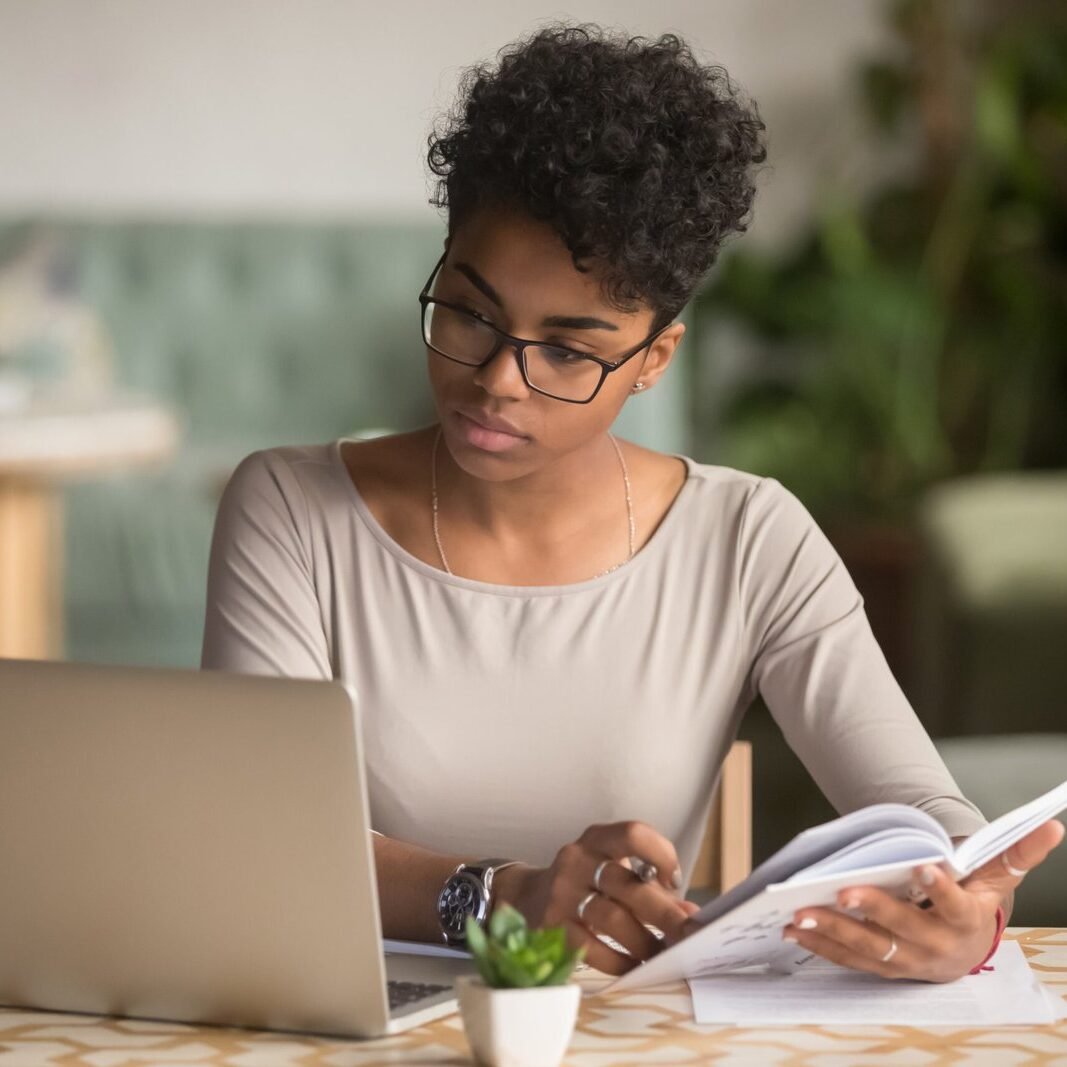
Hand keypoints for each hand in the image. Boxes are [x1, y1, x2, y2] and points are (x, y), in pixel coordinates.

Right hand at [492, 821, 698, 975]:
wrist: (526, 897)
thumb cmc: (584, 883)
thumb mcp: (612, 872)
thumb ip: (650, 887)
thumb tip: (690, 914)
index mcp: (596, 839)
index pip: (632, 834)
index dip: (660, 854)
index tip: (674, 881)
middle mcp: (577, 860)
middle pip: (627, 884)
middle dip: (664, 913)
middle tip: (688, 935)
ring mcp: (562, 893)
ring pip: (611, 919)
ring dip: (643, 941)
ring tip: (661, 955)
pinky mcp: (552, 926)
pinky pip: (591, 948)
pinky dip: (618, 960)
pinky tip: (633, 966)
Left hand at [782, 819, 1063, 981]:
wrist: (966, 949)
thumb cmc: (976, 903)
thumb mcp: (996, 878)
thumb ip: (1017, 852)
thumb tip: (1053, 825)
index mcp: (965, 921)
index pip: (954, 904)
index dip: (940, 887)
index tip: (924, 866)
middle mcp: (936, 946)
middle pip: (902, 929)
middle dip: (872, 911)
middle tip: (843, 891)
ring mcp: (906, 961)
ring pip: (868, 948)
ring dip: (833, 930)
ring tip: (801, 911)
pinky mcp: (881, 967)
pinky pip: (848, 959)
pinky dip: (820, 944)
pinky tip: (794, 927)